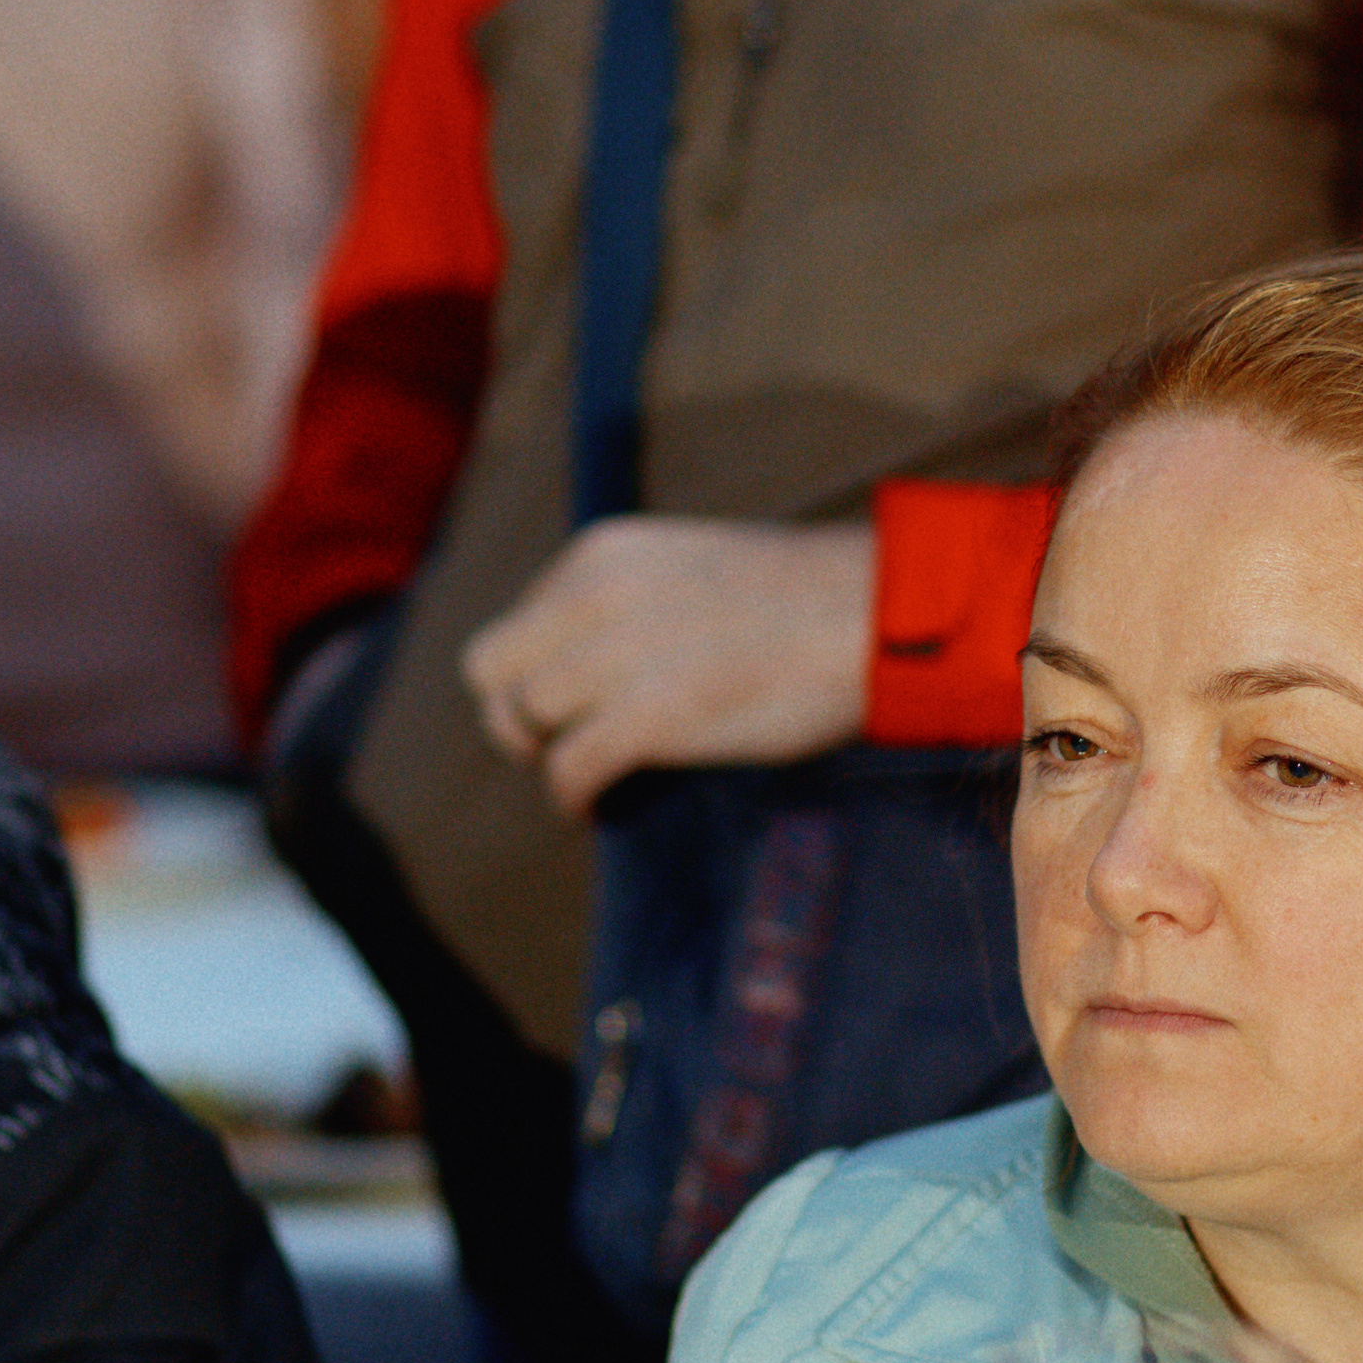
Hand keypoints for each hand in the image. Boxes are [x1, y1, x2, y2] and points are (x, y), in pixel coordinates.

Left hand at [461, 516, 874, 814]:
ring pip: (522, 721)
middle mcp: (594, 596)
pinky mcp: (650, 716)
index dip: (536, 672)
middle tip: (560, 741)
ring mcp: (619, 656)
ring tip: (589, 775)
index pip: (518, 621)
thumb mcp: (688, 566)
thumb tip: (589, 661)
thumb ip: (627, 600)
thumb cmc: (800, 598)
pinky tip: (595, 809)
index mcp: (602, 553)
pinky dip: (572, 798)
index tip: (573, 703)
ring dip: (547, 757)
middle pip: (490, 671)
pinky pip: (568, 770)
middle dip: (515, 715)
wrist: (871, 614)